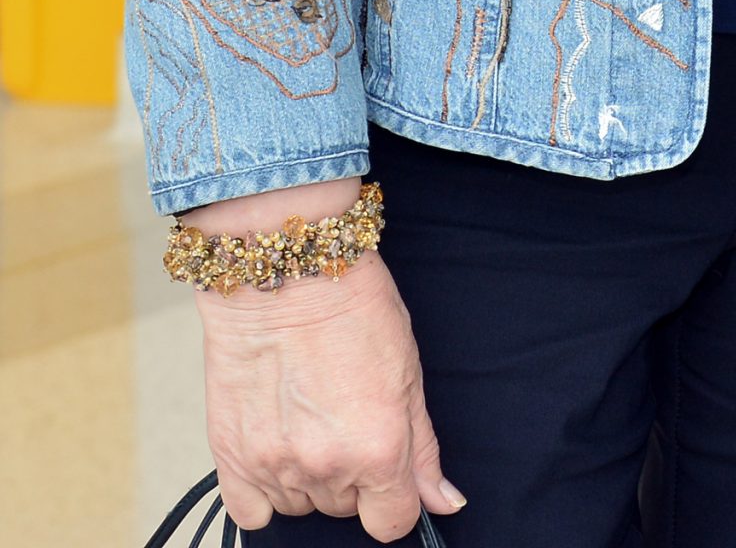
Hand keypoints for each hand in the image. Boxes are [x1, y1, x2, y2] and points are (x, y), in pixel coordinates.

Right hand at [189, 181, 462, 539]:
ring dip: (309, 478)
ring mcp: (274, 467)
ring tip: (309, 416)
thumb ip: (424, 449)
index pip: (393, 522)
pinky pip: (252, 513)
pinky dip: (265, 491)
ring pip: (302, 507)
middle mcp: (327, 468)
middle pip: (347, 510)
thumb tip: (445, 503)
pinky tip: (277, 446)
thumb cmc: (354, 308)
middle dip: (353, 475)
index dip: (396, 498)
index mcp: (380, 450)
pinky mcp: (231, 458)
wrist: (287, 271)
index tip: (390, 472)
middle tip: (345, 415)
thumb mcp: (409, 372)